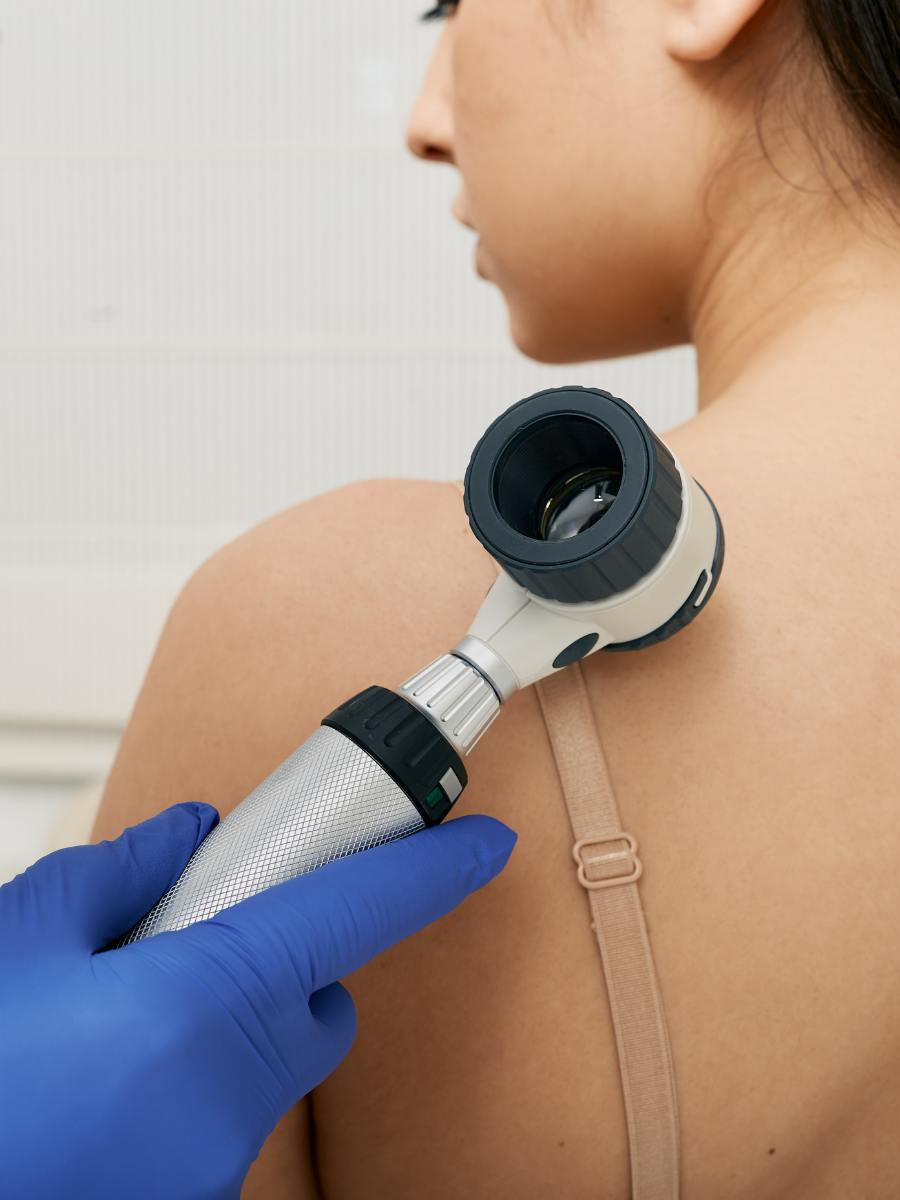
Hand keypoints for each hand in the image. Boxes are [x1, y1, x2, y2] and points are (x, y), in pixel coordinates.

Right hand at [0, 802, 514, 1199]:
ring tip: (116, 1031)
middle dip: (277, 964)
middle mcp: (232, 1094)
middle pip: (313, 1001)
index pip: (354, 915)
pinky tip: (108, 1089)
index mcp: (205, 1005)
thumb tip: (190, 837)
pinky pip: (220, 1122)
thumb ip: (120, 873)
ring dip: (221, 1030)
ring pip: (264, 1065)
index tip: (485, 843)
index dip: (431, 868)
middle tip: (187, 950)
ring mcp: (215, 1164)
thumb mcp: (23, 937)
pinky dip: (188, 1091)